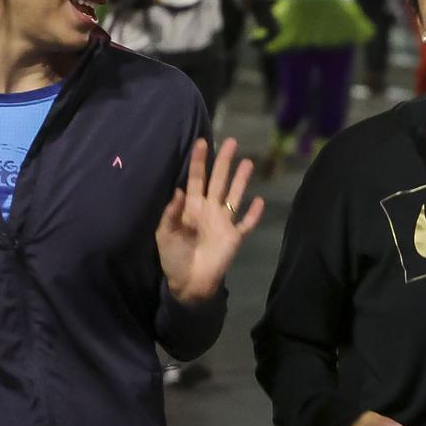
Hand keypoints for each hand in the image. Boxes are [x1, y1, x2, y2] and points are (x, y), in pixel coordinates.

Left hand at [155, 137, 265, 305]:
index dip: (198, 161)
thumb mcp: (165, 234)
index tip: (202, 142)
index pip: (195, 178)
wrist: (189, 283)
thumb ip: (171, 213)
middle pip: (218, 180)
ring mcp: (224, 222)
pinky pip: (246, 223)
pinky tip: (260, 201)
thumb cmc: (174, 258)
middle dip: (224, 161)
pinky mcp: (235, 237)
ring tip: (248, 162)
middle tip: (231, 141)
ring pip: (234, 195)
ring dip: (241, 180)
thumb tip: (179, 191)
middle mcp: (209, 209)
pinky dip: (254, 213)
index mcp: (191, 207)